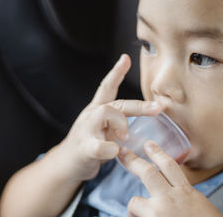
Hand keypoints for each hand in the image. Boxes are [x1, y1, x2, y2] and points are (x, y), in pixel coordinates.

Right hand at [58, 54, 161, 180]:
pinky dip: (110, 149)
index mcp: (97, 110)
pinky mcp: (83, 148)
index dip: (116, 72)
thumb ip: (118, 122)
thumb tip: (145, 118)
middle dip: (139, 105)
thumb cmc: (89, 146)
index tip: (125, 58)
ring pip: (105, 113)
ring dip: (121, 124)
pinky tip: (115, 152)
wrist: (65, 165)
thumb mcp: (104, 129)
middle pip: (116, 103)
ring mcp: (86, 130)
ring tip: (125, 137)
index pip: (106, 87)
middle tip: (157, 108)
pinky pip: (99, 145)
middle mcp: (91, 115)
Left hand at [119, 141, 222, 216]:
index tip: (148, 144)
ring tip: (142, 216)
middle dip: (133, 161)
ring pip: (134, 201)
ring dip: (135, 210)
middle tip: (122, 153)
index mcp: (187, 193)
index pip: (170, 166)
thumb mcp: (200, 206)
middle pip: (148, 172)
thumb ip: (185, 198)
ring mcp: (158, 211)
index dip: (157, 153)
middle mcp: (171, 199)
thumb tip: (172, 197)